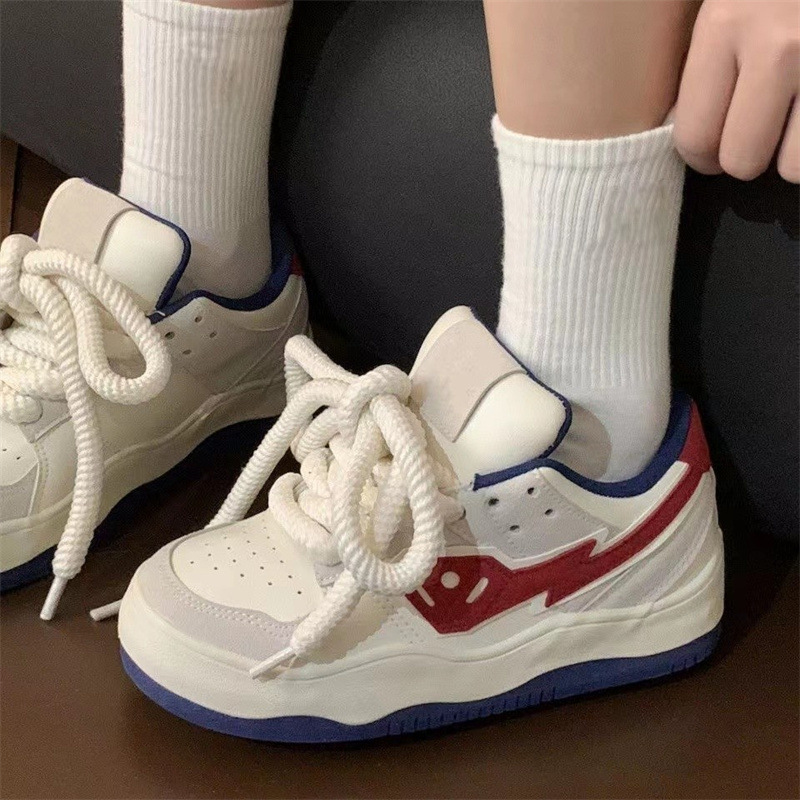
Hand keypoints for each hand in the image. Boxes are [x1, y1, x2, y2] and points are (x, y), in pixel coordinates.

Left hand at [674, 0, 798, 182]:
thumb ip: (710, 53)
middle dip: (749, 156)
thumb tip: (688, 130)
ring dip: (794, 155)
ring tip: (798, 118)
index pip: (695, 136)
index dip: (702, 155)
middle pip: (743, 160)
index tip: (714, 148)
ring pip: (795, 167)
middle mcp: (780, 45)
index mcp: (728, 23)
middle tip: (761, 133)